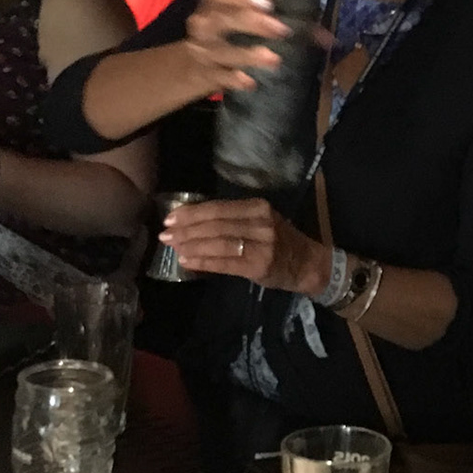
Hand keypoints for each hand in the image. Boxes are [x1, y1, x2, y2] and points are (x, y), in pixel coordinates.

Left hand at [158, 197, 329, 294]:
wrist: (308, 264)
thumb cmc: (280, 241)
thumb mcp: (260, 222)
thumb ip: (232, 220)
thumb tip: (192, 222)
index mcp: (258, 207)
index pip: (218, 208)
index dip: (192, 212)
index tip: (170, 217)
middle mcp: (260, 222)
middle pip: (215, 224)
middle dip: (186, 229)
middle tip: (165, 234)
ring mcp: (261, 244)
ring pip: (218, 242)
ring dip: (191, 245)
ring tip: (172, 247)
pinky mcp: (259, 265)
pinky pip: (225, 262)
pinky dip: (203, 261)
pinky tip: (187, 261)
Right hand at [181, 0, 292, 93]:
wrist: (194, 63)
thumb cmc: (224, 24)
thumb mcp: (235, 1)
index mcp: (212, 2)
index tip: (265, 1)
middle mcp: (203, 23)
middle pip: (221, 19)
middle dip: (251, 23)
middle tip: (281, 30)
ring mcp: (203, 49)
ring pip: (222, 51)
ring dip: (248, 55)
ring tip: (274, 59)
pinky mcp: (207, 73)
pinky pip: (219, 77)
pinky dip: (234, 79)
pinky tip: (250, 82)